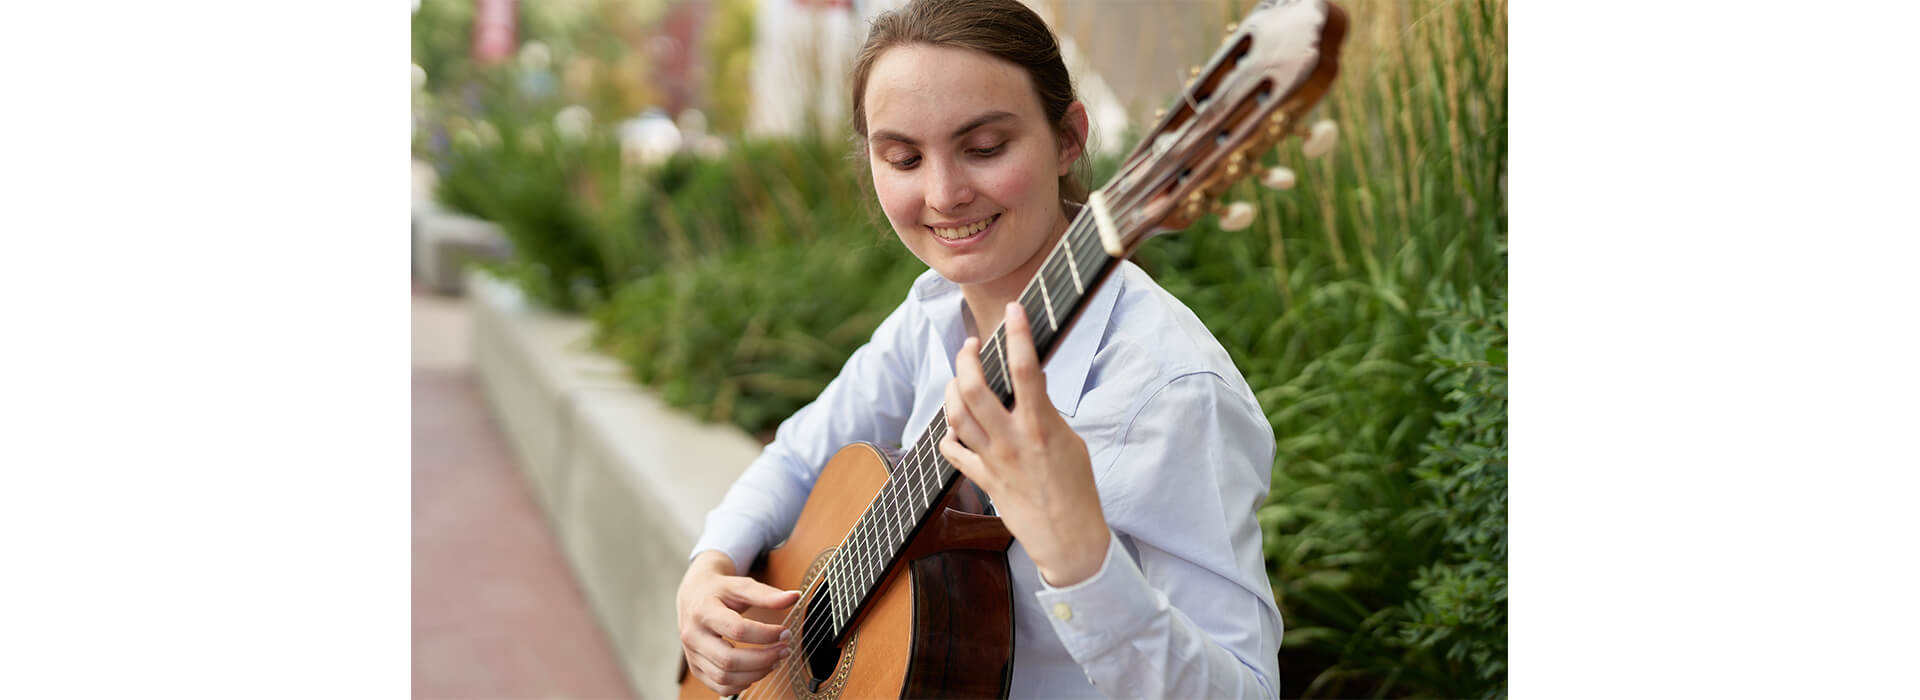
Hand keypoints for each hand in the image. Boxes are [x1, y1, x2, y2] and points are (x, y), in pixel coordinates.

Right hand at [675, 550, 800, 694]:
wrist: (693, 595)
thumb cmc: (718, 591)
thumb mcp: (741, 586)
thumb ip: (766, 594)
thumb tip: (795, 596)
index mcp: (703, 612)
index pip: (737, 630)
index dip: (766, 634)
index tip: (784, 632)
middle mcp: (693, 635)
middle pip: (729, 660)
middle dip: (763, 659)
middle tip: (784, 650)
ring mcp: (692, 654)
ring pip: (724, 677)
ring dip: (755, 674)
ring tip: (774, 661)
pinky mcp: (696, 668)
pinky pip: (719, 686)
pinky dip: (741, 685)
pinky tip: (755, 671)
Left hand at [940, 302, 1110, 586]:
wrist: (1068, 539)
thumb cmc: (1077, 488)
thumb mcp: (1071, 440)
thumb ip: (1045, 411)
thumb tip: (1030, 380)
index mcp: (1042, 427)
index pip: (1027, 370)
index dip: (1018, 334)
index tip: (1014, 308)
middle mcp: (1013, 441)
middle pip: (974, 389)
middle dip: (966, 359)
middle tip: (970, 345)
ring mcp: (994, 461)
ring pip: (956, 415)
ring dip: (952, 388)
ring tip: (959, 377)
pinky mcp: (984, 480)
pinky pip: (954, 451)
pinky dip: (950, 433)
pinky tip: (957, 425)